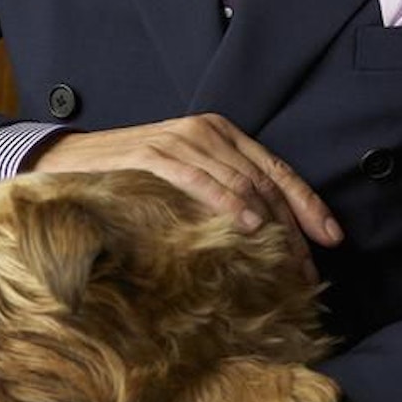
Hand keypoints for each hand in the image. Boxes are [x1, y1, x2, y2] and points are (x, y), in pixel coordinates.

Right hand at [30, 114, 342, 282]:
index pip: (277, 171)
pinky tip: (246, 226)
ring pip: (240, 180)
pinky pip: (198, 178)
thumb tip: (266, 239)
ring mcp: (180, 139)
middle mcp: (208, 131)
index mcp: (222, 135)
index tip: (333, 239)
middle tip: (309, 271)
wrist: (67, 161)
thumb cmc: (132, 180)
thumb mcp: (185, 182)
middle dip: (294, 227)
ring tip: (286, 260)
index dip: (309, 205)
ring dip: (269, 222)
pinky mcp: (152, 153)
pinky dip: (226, 201)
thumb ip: (222, 195)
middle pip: (266, 181)